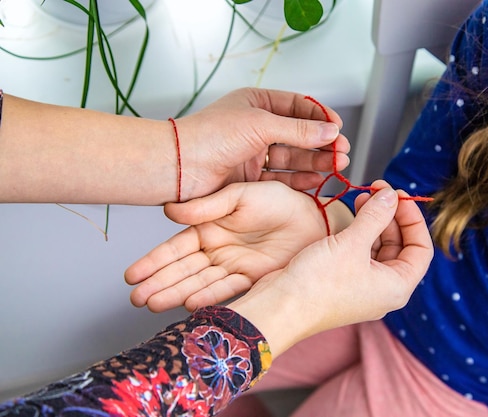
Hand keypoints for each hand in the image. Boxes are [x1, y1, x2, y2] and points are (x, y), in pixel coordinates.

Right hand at [125, 181, 326, 311]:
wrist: (313, 217)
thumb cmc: (279, 201)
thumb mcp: (241, 197)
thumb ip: (207, 207)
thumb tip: (169, 212)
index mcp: (210, 227)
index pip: (176, 247)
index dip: (154, 261)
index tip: (132, 275)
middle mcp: (218, 249)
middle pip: (183, 270)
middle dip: (158, 283)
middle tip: (135, 298)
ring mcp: (233, 266)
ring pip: (199, 282)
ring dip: (176, 293)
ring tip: (152, 305)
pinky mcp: (252, 279)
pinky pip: (227, 289)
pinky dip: (209, 296)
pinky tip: (190, 304)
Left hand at [174, 88, 349, 199]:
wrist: (180, 167)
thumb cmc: (211, 136)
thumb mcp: (260, 125)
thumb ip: (298, 130)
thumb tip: (330, 131)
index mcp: (257, 104)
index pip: (298, 106)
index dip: (320, 117)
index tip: (338, 127)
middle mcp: (256, 128)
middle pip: (299, 134)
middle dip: (322, 142)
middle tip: (343, 151)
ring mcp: (254, 154)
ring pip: (293, 156)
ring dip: (316, 160)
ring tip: (337, 165)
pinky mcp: (251, 178)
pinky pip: (283, 177)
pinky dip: (301, 178)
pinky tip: (317, 179)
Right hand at [228, 181, 433, 355]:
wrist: (280, 307)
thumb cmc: (318, 284)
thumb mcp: (352, 244)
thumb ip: (375, 216)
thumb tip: (392, 195)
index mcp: (397, 287)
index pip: (422, 248)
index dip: (413, 218)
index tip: (399, 195)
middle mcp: (384, 289)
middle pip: (401, 246)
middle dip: (391, 216)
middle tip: (378, 190)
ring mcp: (363, 287)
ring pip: (379, 248)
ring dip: (374, 222)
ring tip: (362, 197)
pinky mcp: (343, 282)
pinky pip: (360, 253)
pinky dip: (359, 233)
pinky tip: (350, 215)